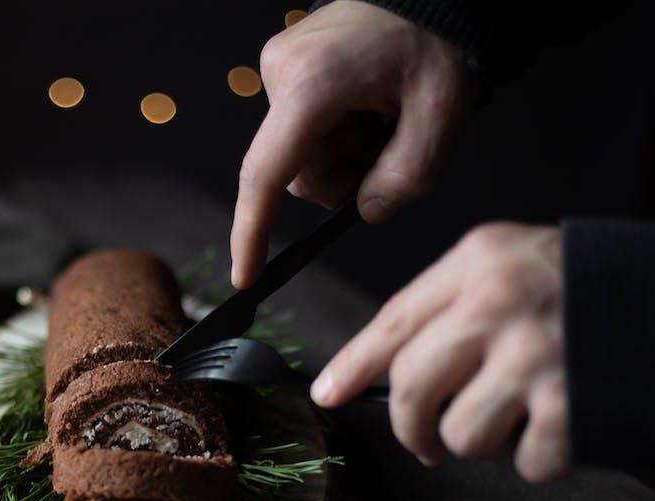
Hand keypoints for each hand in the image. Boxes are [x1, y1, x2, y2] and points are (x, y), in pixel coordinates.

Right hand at [231, 0, 476, 287]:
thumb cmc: (437, 38)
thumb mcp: (442, 113)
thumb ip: (407, 176)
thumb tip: (368, 211)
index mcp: (313, 84)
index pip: (267, 173)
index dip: (252, 230)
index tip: (245, 275)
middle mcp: (282, 73)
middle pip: (296, 171)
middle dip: (343, 176)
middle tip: (389, 150)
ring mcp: (279, 67)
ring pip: (301, 154)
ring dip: (342, 155)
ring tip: (381, 121)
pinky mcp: (284, 66)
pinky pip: (302, 128)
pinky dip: (337, 133)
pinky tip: (365, 107)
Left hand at [311, 223, 568, 482]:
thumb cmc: (591, 289)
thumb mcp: (516, 266)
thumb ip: (450, 306)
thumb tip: (375, 371)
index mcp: (481, 261)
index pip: (395, 320)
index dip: (353, 364)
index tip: (326, 394)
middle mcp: (501, 303)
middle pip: (412, 386)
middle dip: (412, 426)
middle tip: (425, 442)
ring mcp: (537, 356)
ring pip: (460, 433)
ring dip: (486, 440)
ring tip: (523, 413)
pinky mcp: (574, 407)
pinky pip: (523, 462)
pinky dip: (540, 457)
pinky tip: (564, 424)